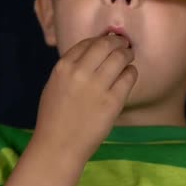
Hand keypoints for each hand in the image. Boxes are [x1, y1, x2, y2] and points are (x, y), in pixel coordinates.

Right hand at [32, 34, 137, 163]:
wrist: (58, 146)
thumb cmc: (54, 118)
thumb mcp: (54, 85)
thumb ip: (71, 68)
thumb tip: (93, 52)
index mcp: (63, 67)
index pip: (87, 42)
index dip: (101, 39)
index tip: (108, 42)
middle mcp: (80, 72)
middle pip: (105, 45)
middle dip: (118, 42)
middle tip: (124, 45)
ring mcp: (97, 87)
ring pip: (120, 57)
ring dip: (127, 55)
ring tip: (128, 58)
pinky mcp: (112, 101)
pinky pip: (128, 77)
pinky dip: (131, 72)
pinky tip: (129, 75)